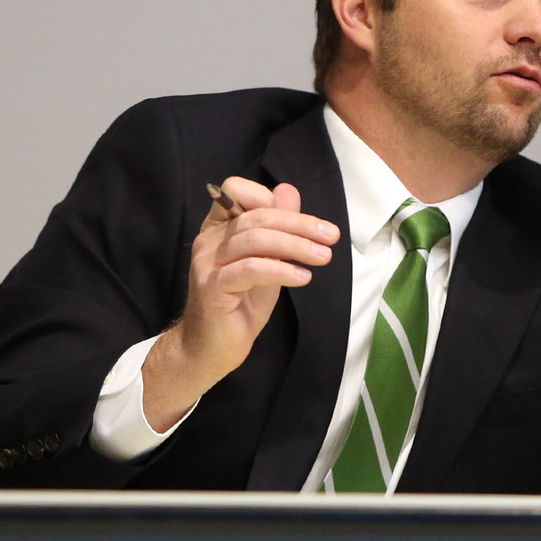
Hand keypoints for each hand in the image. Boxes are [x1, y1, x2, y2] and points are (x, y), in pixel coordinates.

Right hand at [142, 176, 339, 428]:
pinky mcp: (213, 288)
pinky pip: (251, 269)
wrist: (211, 349)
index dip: (271, 199)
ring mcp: (208, 263)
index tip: (307, 221)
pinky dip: (280, 270)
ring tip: (324, 256)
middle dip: (300, 224)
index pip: (236, 190)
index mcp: (218, 228)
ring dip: (296, 246)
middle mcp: (209, 241)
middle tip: (331, 236)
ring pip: (255, 239)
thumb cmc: (239, 306)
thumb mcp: (267, 262)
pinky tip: (303, 277)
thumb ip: (277, 230)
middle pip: (256, 217)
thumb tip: (289, 191)